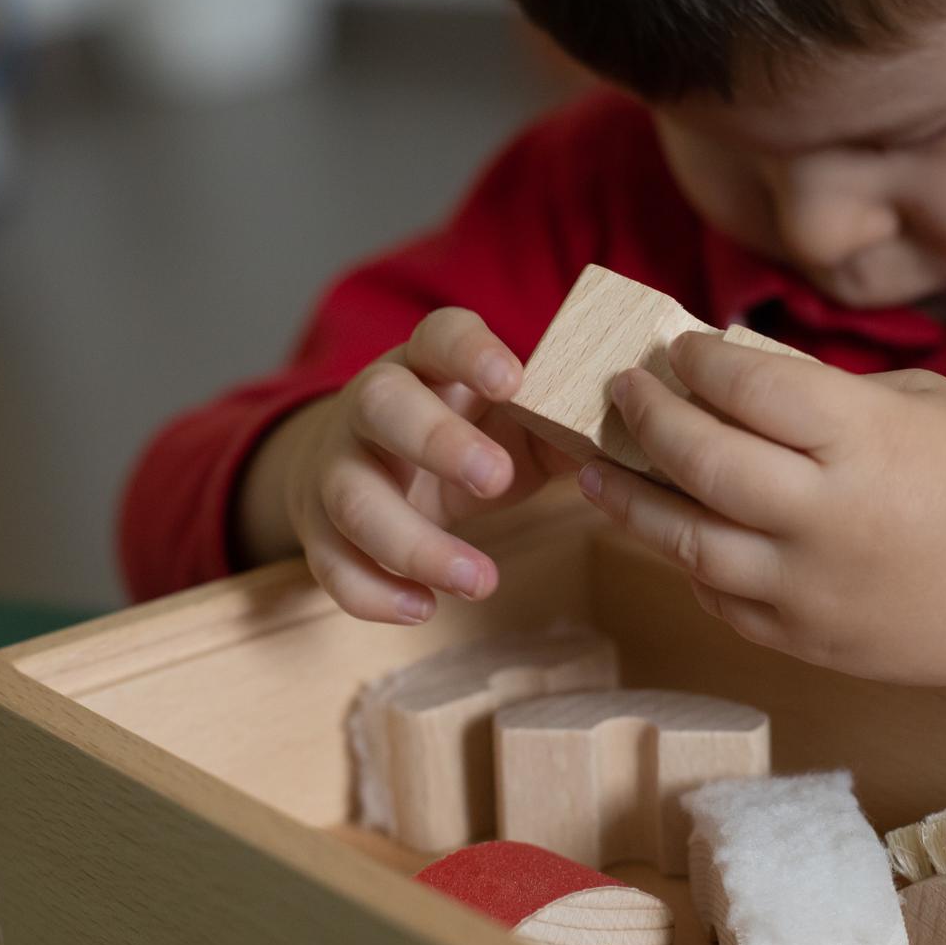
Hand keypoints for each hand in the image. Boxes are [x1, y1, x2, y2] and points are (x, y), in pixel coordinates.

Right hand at [241, 308, 575, 623]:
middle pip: (383, 405)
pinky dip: (374, 592)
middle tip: (498, 479)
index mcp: (427, 364)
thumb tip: (627, 453)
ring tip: (480, 579)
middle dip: (437, 441)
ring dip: (415, 543)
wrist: (368, 465)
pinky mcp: (318, 527)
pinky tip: (423, 607)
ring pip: (354, 497)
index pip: (440, 337)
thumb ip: (563, 433)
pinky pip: (330, 563)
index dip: (471, 353)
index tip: (513, 379)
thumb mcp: (513, 425)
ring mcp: (338, 464)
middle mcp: (372, 403)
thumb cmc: (464, 438)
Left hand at [576, 332, 945, 719]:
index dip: (698, 361)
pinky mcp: (804, 641)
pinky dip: (685, 559)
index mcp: (868, 442)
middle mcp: (828, 516)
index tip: (678, 349)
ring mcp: (810, 588)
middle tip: (623, 391)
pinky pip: (718, 597)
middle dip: (647, 416)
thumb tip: (735, 372)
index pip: (748, 387)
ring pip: (684, 541)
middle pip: (701, 460)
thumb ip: (828, 393)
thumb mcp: (924, 404)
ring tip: (595, 467)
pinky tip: (669, 528)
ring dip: (628, 499)